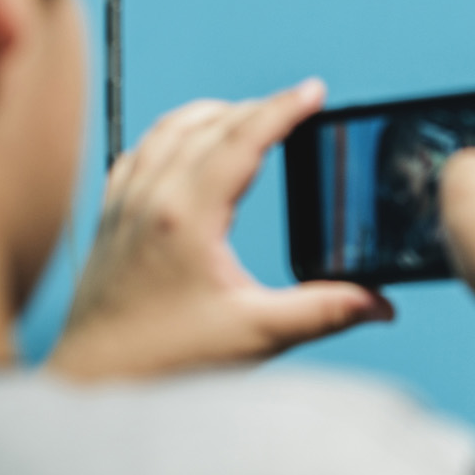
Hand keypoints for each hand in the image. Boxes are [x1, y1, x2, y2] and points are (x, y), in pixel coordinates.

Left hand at [48, 81, 393, 380]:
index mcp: (185, 217)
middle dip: (257, 107)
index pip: (241, 139)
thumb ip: (324, 312)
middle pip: (208, 125)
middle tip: (298, 105)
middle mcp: (149, 199)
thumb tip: (380, 302)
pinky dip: (172, 134)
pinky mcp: (109, 220)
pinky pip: (139, 151)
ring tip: (249, 114)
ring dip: (214, 113)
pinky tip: (186, 145)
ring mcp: (123, 205)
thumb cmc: (165, 362)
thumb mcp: (256, 336)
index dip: (283, 109)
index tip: (314, 91)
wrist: (94, 383)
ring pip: (168, 129)